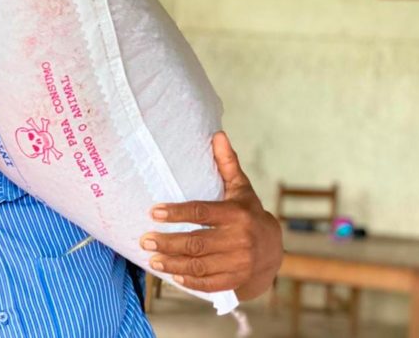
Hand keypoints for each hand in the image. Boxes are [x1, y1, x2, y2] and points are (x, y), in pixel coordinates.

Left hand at [139, 132, 282, 299]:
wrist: (273, 250)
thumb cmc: (248, 214)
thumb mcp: (240, 189)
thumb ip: (227, 164)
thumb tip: (217, 135)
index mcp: (237, 214)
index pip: (201, 213)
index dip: (176, 213)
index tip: (153, 212)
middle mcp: (239, 239)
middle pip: (196, 242)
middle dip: (167, 242)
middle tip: (145, 239)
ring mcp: (238, 262)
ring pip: (199, 265)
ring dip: (172, 264)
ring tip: (152, 259)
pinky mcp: (236, 280)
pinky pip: (209, 283)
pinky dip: (190, 282)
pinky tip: (173, 277)